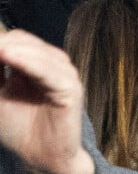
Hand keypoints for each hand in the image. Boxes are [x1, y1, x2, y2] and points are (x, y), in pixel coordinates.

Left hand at [0, 30, 93, 173]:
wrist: (40, 157)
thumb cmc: (20, 129)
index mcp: (38, 62)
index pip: (18, 40)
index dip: (1, 41)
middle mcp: (53, 63)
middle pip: (25, 42)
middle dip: (4, 45)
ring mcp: (64, 72)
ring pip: (37, 52)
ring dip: (12, 50)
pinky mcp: (70, 87)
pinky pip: (48, 70)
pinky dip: (27, 62)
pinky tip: (8, 56)